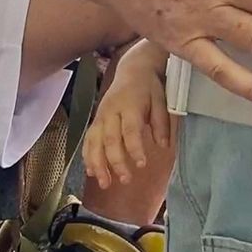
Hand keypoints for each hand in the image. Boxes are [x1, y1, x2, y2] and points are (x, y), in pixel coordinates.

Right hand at [83, 45, 170, 189]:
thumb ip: (162, 123)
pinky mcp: (96, 120)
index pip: (130, 130)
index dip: (134, 148)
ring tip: (104, 183)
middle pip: (110, 139)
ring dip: (98, 164)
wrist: (134, 67)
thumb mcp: (162, 100)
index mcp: (130, 105)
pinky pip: (88, 139)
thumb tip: (163, 145)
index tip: (142, 165)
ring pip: (94, 141)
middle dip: (116, 161)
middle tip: (125, 179)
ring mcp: (101, 115)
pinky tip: (91, 172)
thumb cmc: (149, 86)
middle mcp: (112, 111)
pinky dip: (88, 156)